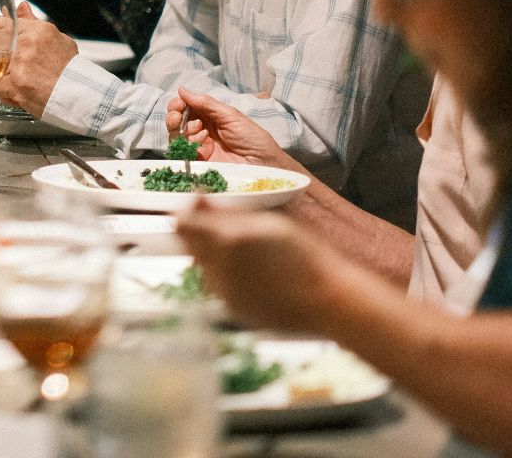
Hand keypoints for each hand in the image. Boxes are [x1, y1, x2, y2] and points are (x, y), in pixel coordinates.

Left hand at [0, 4, 79, 119]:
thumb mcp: (58, 39)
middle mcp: (26, 44)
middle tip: (6, 60)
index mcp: (37, 31)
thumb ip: (34, 22)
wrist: (77, 96)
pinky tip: (9, 86)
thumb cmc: (69, 71)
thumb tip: (22, 6)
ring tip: (11, 75)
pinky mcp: (12, 84)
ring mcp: (18, 64)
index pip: (3, 23)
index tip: (1, 39)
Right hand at [164, 88, 304, 172]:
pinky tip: (199, 143)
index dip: (179, 104)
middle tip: (177, 116)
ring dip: (179, 129)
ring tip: (195, 129)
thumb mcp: (230, 115)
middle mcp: (202, 130)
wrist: (263, 165)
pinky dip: (185, 145)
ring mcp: (199, 147)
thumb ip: (205, 103)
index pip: (187, 108)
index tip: (178, 103)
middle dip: (174, 116)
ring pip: (176, 136)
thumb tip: (182, 89)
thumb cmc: (252, 138)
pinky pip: (181, 153)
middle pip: (177, 121)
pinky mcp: (198, 162)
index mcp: (210, 117)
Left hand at [177, 203, 344, 333]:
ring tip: (250, 250)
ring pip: (203, 264)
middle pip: (189, 244)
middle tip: (225, 222)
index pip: (182, 224)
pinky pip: (218, 284)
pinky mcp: (231, 308)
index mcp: (227, 243)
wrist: (329, 301)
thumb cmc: (307, 258)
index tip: (199, 203)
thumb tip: (200, 202)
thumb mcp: (269, 223)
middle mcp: (218, 270)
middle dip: (201, 229)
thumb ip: (228, 213)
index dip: (188, 209)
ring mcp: (223, 292)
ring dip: (214, 252)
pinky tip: (255, 271)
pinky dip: (226, 273)